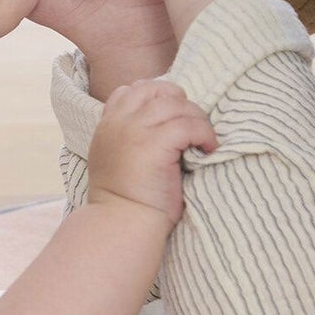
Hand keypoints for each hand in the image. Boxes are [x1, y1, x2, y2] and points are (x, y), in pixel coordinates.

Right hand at [86, 79, 215, 224]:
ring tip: (204, 140)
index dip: (157, 95)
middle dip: (181, 102)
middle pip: (157, 90)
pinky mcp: (155, 144)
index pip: (131, 89)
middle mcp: (119, 123)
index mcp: (107, 126)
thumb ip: (128, 138)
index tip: (173, 115)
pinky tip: (208, 149)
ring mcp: (135, 131)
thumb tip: (162, 126)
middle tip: (193, 126)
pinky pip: (189, 125)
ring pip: (177, 105)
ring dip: (197, 119)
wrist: (122, 225)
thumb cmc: (124, 202)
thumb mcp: (115, 160)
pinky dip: (205, 134)